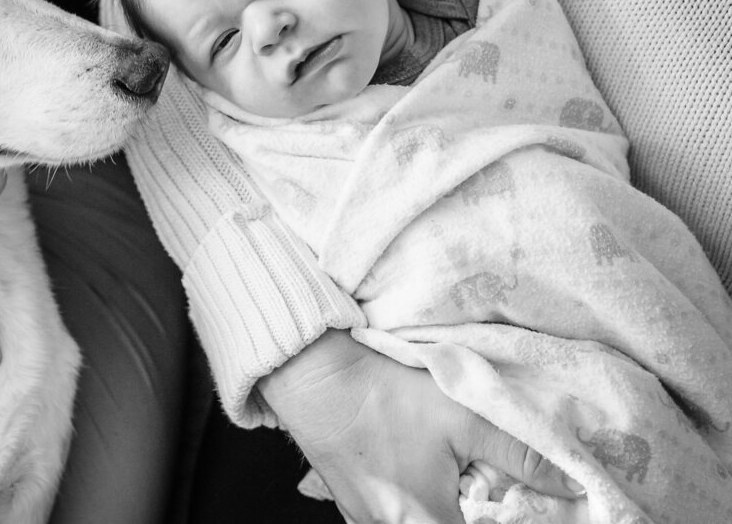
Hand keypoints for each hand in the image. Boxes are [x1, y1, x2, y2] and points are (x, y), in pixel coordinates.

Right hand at [259, 329, 583, 523]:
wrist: (311, 375)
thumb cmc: (382, 394)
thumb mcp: (461, 415)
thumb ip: (520, 453)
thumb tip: (572, 482)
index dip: (509, 520)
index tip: (525, 508)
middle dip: (475, 513)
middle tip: (491, 492)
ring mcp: (365, 521)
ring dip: (444, 510)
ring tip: (455, 479)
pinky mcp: (350, 504)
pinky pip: (393, 519)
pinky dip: (415, 506)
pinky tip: (420, 475)